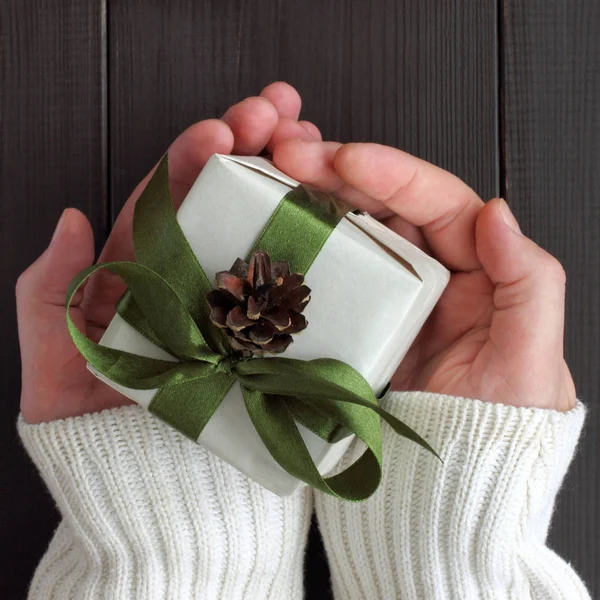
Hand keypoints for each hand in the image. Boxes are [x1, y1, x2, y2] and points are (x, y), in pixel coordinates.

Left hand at [17, 83, 321, 423]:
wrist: (135, 475)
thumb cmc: (87, 418)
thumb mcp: (54, 350)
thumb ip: (50, 288)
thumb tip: (70, 218)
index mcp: (142, 268)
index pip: (168, 197)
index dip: (191, 156)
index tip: (221, 128)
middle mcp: (190, 276)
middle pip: (222, 198)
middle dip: (250, 146)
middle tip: (281, 112)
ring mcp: (230, 302)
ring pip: (258, 229)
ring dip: (285, 180)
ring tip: (310, 142)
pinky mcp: (260, 334)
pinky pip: (283, 285)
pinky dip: (307, 246)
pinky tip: (330, 214)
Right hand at [271, 138, 575, 411]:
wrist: (451, 479)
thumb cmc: (499, 424)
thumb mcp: (531, 358)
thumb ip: (529, 283)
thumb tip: (497, 212)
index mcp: (478, 267)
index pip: (436, 201)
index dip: (390, 171)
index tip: (343, 159)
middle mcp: (433, 270)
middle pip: (385, 203)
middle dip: (338, 172)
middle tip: (290, 157)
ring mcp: (391, 293)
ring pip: (353, 228)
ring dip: (315, 198)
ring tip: (274, 180)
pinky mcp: (359, 318)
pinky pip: (331, 270)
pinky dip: (304, 246)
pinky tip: (276, 232)